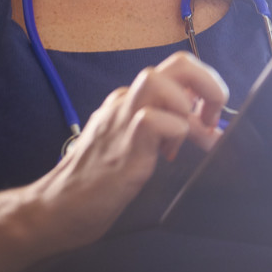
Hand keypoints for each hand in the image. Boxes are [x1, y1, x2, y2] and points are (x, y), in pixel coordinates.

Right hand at [30, 51, 227, 247]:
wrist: (59, 208)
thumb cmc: (103, 179)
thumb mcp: (142, 143)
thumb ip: (170, 128)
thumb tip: (210, 127)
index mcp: (132, 98)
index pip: (179, 69)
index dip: (206, 86)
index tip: (211, 116)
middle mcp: (126, 101)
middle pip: (178, 63)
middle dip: (209, 83)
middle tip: (212, 116)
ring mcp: (120, 119)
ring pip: (157, 80)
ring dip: (186, 106)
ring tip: (187, 136)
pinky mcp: (120, 145)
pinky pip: (152, 121)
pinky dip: (172, 133)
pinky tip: (167, 155)